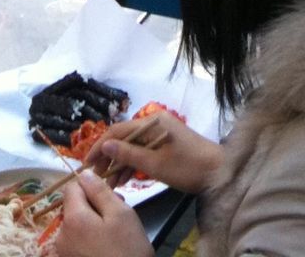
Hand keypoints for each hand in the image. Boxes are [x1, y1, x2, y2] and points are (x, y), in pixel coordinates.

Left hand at [55, 170, 152, 256]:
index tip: (108, 193)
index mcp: (73, 219)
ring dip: (93, 221)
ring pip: (77, 223)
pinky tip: (107, 244)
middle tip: (118, 212)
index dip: (90, 185)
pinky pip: (77, 240)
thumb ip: (99, 191)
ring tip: (115, 230)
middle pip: (74, 206)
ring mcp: (65, 252)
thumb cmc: (128, 248)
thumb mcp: (120, 213)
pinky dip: (90, 236)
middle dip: (93, 204)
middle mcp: (62, 235)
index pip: (72, 187)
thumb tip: (84, 173)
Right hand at [85, 113, 223, 194]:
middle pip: (124, 137)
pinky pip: (143, 152)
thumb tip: (105, 144)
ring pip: (132, 147)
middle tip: (95, 176)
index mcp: (153, 121)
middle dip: (108, 156)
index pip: (118, 130)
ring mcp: (161, 134)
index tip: (87, 164)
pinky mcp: (165, 145)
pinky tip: (122, 179)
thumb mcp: (156, 164)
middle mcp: (155, 123)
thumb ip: (129, 154)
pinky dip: (132, 164)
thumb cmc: (187, 167)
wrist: (218, 172)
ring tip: (107, 182)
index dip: (100, 146)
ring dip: (119, 163)